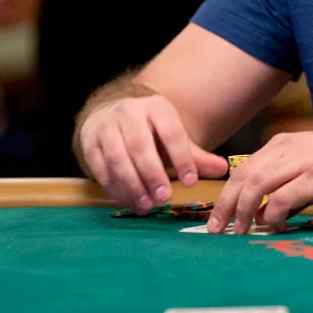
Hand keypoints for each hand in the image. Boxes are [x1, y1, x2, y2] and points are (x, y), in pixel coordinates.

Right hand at [75, 95, 227, 212]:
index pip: (171, 132)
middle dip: (153, 173)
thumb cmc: (151, 132)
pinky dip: (115, 188)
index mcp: (156, 108)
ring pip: (118, 157)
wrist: (112, 116)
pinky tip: (129, 202)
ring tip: (147, 205)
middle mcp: (129, 112)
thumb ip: (195, 156)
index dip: (182, 157)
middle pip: (140, 144)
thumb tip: (222, 169)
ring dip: (132, 184)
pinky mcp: (90, 143)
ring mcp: (106, 126)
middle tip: (165, 197)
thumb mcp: (174, 137)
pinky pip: (100, 168)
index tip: (191, 182)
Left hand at [207, 125, 312, 234]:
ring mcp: (300, 162)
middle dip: (225, 205)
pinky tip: (272, 227)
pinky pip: (283, 197)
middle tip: (216, 229)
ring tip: (239, 232)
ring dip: (243, 211)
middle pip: (242, 177)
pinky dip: (272, 214)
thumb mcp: (311, 171)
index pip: (243, 169)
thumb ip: (287, 192)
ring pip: (256, 185)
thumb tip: (264, 216)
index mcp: (282, 145)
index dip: (227, 194)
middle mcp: (285, 149)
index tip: (219, 217)